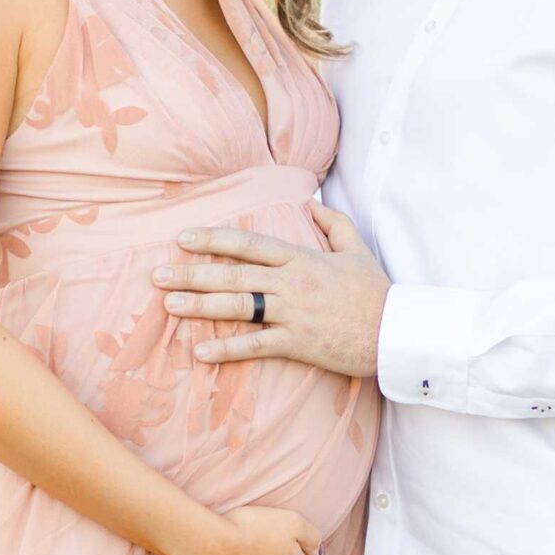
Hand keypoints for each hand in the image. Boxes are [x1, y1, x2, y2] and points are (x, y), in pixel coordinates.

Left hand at [154, 206, 389, 374]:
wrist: (397, 331)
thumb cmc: (376, 292)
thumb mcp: (356, 250)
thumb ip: (334, 224)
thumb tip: (312, 202)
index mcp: (301, 258)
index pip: (249, 244)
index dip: (214, 240)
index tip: (183, 238)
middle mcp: (291, 283)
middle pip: (233, 274)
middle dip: (192, 273)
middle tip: (157, 275)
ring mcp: (293, 314)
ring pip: (238, 306)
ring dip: (200, 305)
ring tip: (168, 304)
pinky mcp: (298, 344)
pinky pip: (256, 345)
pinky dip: (227, 349)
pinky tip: (201, 351)